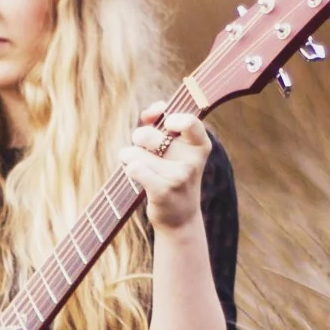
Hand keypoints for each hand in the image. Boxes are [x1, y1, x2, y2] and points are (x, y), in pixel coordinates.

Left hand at [126, 104, 211, 231]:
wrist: (180, 218)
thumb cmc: (172, 174)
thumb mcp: (175, 147)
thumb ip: (162, 122)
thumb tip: (152, 111)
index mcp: (200, 145)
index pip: (188, 121)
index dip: (171, 119)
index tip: (166, 125)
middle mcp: (192, 160)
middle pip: (146, 135)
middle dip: (138, 140)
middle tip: (146, 151)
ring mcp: (179, 176)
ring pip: (134, 153)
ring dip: (129, 159)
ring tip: (142, 169)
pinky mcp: (163, 191)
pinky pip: (133, 168)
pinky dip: (128, 170)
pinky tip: (137, 177)